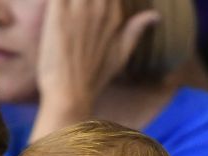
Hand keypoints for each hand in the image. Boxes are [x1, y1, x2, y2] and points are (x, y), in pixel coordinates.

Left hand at [35, 0, 159, 121]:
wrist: (70, 94)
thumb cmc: (93, 79)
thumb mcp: (120, 55)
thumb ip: (136, 31)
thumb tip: (155, 15)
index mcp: (114, 15)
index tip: (92, 8)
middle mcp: (99, 7)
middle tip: (74, 11)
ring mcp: (79, 8)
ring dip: (68, 0)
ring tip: (64, 9)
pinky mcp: (57, 13)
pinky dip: (53, 0)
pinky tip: (52, 6)